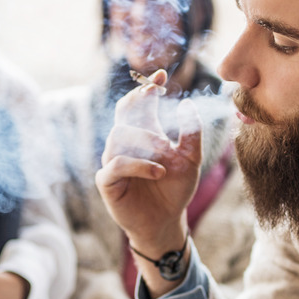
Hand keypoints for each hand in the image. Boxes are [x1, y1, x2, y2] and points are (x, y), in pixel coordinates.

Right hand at [96, 70, 200, 295]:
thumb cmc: (175, 190)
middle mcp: (125, 144)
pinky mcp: (107, 181)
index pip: (137, 103)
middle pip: (124, 114)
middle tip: (165, 130)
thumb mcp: (191, 160)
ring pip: (120, 136)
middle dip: (145, 115)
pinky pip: (116, 163)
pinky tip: (159, 172)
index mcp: (143, 134)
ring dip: (147, 144)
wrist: (167, 222)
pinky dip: (139, 164)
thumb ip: (191, 133)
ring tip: (166, 161)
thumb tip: (186, 104)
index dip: (145, 88)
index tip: (160, 76)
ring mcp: (113, 161)